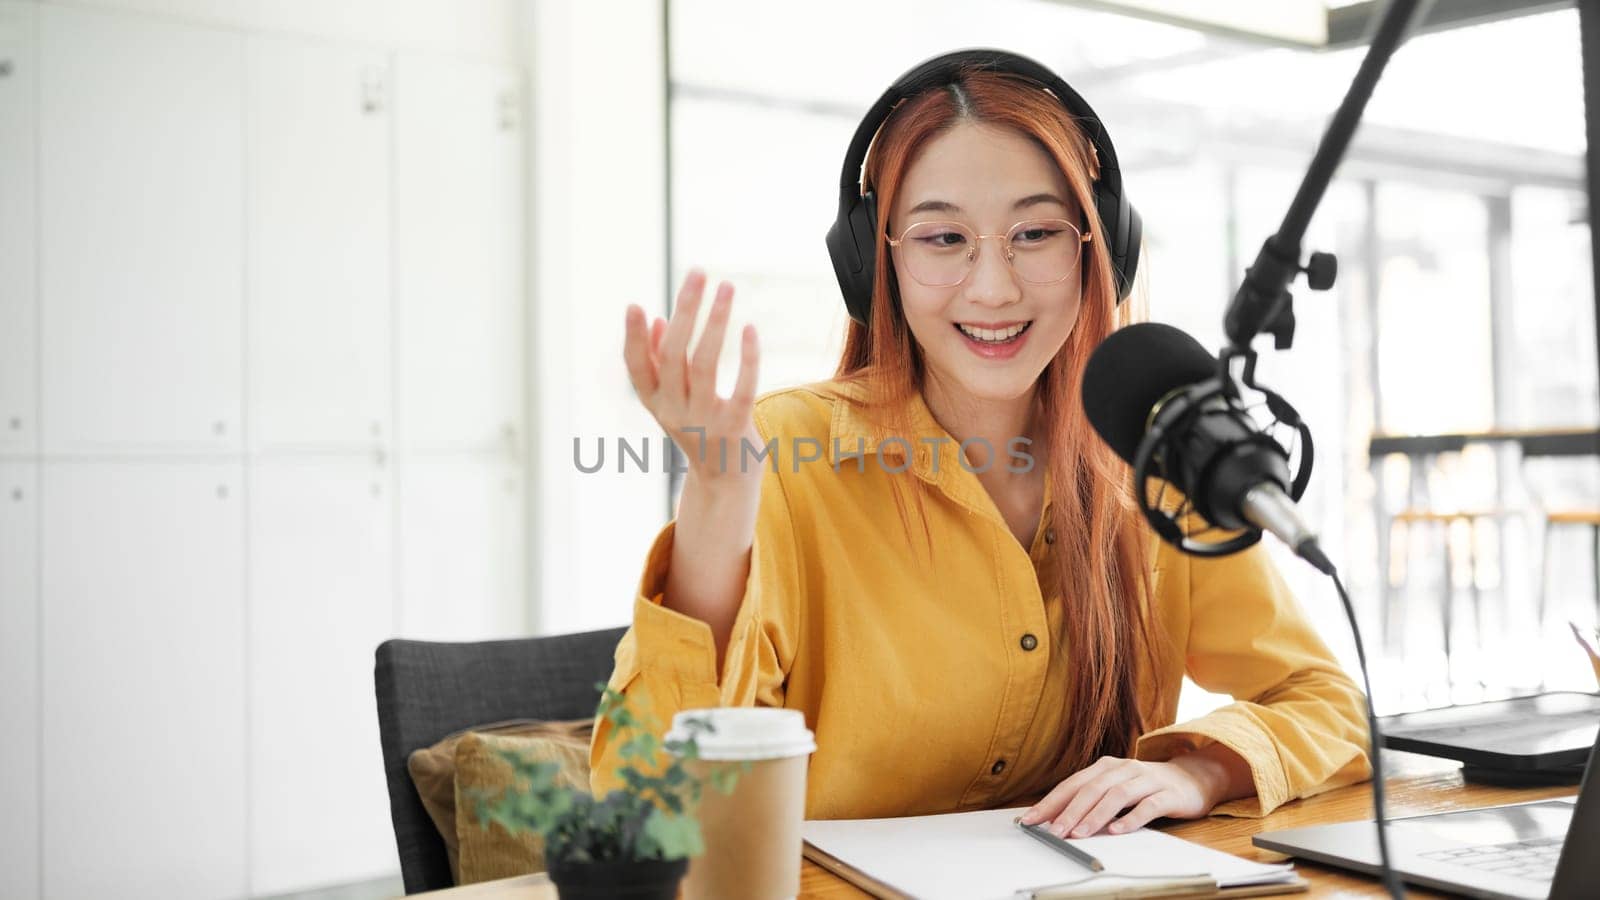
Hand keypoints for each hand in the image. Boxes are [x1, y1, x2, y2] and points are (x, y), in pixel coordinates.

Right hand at [624, 269, 760, 488]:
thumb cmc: (700, 430)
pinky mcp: (735, 427)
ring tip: (726, 287)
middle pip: (673, 353)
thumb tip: (660, 322)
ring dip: (716, 321)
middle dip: (686, 310)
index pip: (636, 367)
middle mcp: (673, 411)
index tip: (635, 306)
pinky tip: (750, 329)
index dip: (633, 338)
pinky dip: (746, 357)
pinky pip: (741, 387)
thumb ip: (663, 364)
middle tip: (698, 273)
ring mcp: (704, 420)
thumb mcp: (673, 400)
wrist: (725, 483)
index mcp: (655, 401)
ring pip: (704, 363)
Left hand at [1018, 748, 1249, 837]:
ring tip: (1080, 833)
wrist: (1192, 777)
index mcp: (1106, 766)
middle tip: (1054, 831)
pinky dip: (1131, 818)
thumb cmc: (1146, 786)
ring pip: (1117, 795)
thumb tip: (1057, 819)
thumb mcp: (1116, 787)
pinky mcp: (1167, 793)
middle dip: (1070, 811)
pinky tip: (1118, 830)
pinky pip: (1148, 806)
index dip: (1051, 801)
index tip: (1031, 819)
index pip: (1073, 784)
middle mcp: (1123, 768)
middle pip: (1092, 789)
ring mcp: (1146, 779)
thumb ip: (1092, 799)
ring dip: (1096, 815)